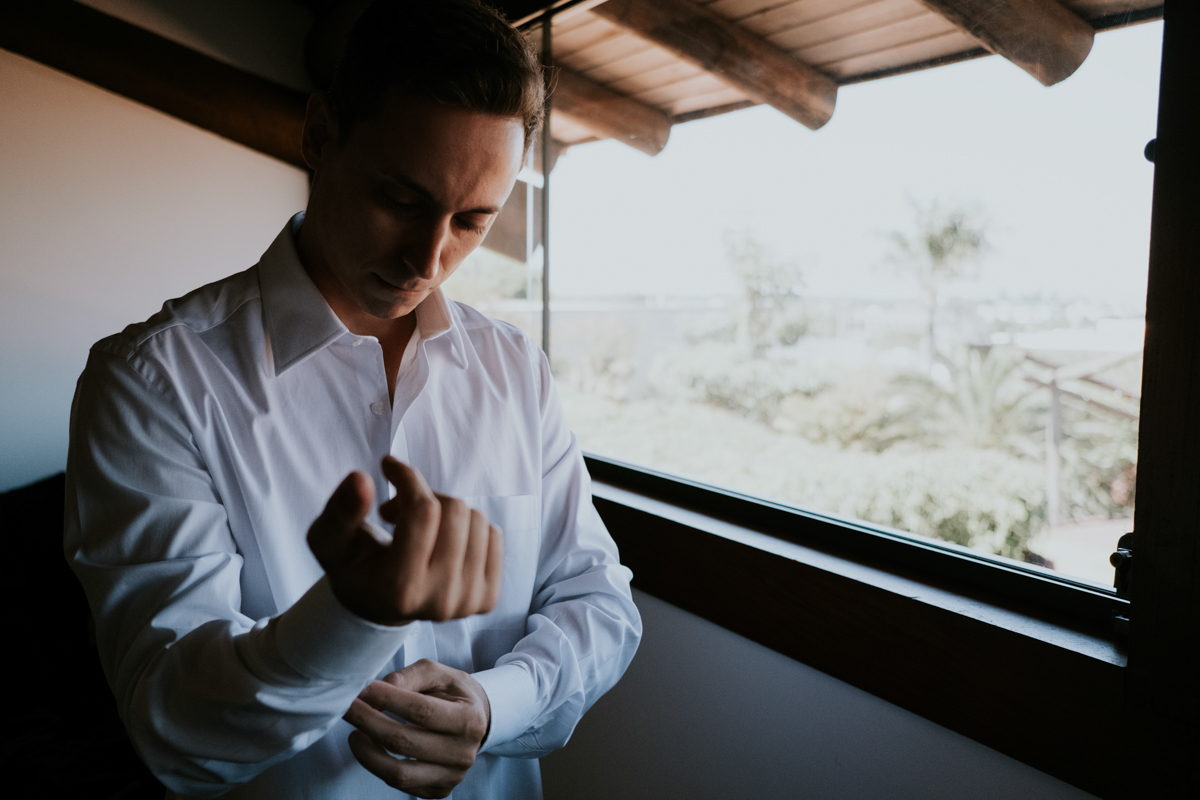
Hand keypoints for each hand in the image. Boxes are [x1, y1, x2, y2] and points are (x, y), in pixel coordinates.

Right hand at [307, 456, 503, 624]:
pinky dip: (468, 529)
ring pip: (477, 520)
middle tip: (399, 510)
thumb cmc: (353, 564)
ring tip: (420, 528)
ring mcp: (467, 603)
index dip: (408, 477)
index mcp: (399, 588)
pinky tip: (443, 543)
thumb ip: (341, 510)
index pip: (424, 510)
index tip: (390, 467)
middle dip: (425, 497)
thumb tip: (360, 479)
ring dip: (446, 513)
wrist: (378, 605)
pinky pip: (494, 536)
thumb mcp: (330, 539)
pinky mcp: (487, 599)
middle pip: (456, 510)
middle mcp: (439, 600)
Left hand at [344, 659, 491, 797]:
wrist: (479, 721)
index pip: (421, 711)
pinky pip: (401, 785)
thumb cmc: (454, 695)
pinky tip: (371, 747)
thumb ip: (410, 676)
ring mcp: (451, 776)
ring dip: (367, 753)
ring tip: (354, 733)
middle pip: (404, 742)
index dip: (388, 700)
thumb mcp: (439, 674)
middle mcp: (462, 752)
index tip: (365, 690)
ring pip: (398, 773)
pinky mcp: (438, 791)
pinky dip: (378, 767)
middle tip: (348, 708)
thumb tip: (378, 689)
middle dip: (368, 722)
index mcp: (468, 719)